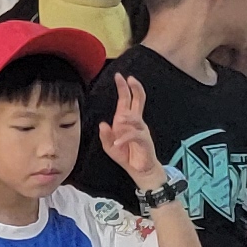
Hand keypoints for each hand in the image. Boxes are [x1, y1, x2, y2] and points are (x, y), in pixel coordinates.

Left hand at [98, 74, 164, 188]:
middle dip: (134, 89)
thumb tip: (102, 124)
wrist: (140, 170)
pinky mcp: (144, 141)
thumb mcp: (110, 146)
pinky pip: (135, 136)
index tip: (120, 76)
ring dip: (128, 118)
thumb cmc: (126, 155)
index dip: (124, 88)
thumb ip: (105, 136)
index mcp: (126, 120)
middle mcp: (135, 122)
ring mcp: (141, 130)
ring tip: (120, 120)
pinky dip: (125, 138)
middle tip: (129, 78)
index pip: (127, 100)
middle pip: (138, 100)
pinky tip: (118, 142)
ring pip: (136, 118)